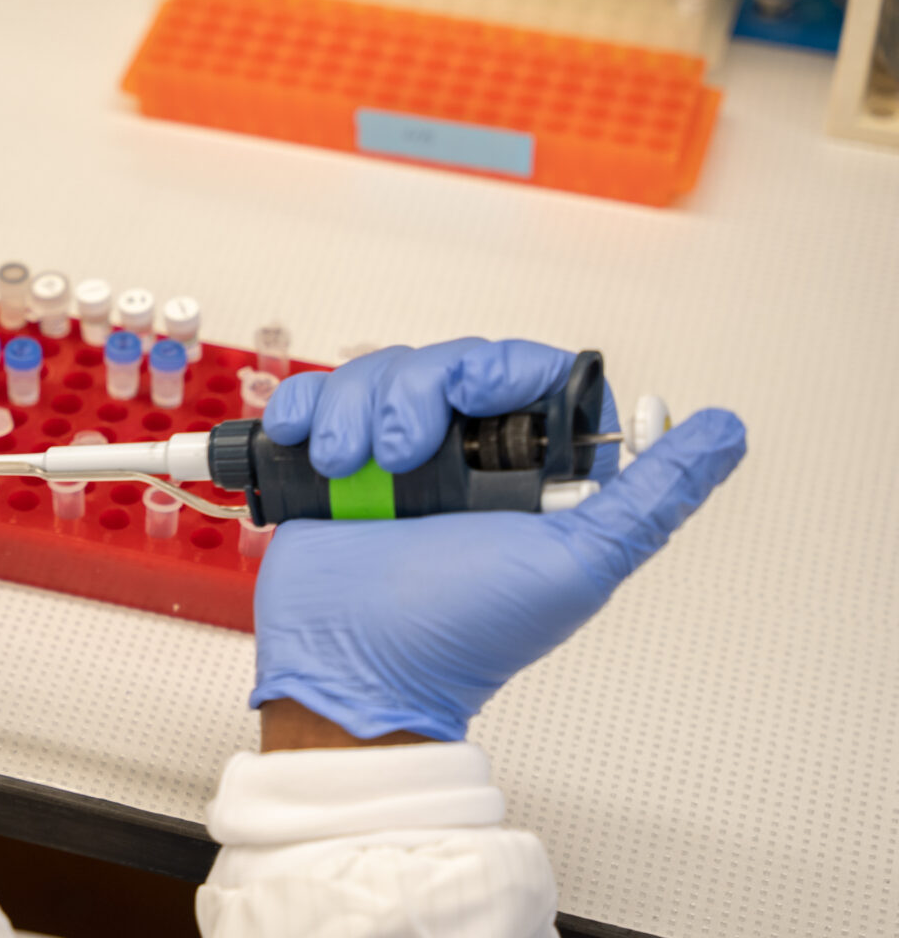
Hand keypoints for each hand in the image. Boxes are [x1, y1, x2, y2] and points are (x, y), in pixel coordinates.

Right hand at [252, 339, 746, 740]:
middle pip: (445, 362)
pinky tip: (309, 450)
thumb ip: (654, 496)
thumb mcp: (577, 564)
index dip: (501, 371)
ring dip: (356, 410)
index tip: (477, 404)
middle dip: (413, 395)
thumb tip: (725, 430)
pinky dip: (305, 410)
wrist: (351, 666)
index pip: (529, 371)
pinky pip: (318, 397)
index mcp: (532, 475)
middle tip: (403, 456)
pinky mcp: (332, 464)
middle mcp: (466, 461)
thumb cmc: (461, 635)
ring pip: (379, 373)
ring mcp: (394, 461)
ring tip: (348, 469)